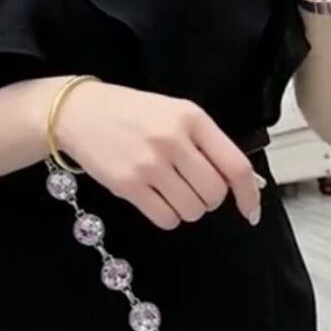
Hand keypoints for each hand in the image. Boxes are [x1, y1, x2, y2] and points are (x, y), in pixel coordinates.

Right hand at [51, 80, 263, 230]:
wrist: (79, 112)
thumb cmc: (133, 113)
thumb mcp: (175, 113)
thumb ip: (207, 143)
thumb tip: (242, 182)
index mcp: (192, 118)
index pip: (235, 165)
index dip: (248, 194)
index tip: (250, 211)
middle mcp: (174, 140)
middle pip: (214, 193)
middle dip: (209, 199)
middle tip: (193, 188)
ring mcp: (149, 164)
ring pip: (192, 210)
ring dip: (188, 209)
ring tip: (170, 190)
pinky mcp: (128, 185)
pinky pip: (166, 219)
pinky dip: (168, 216)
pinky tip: (156, 200)